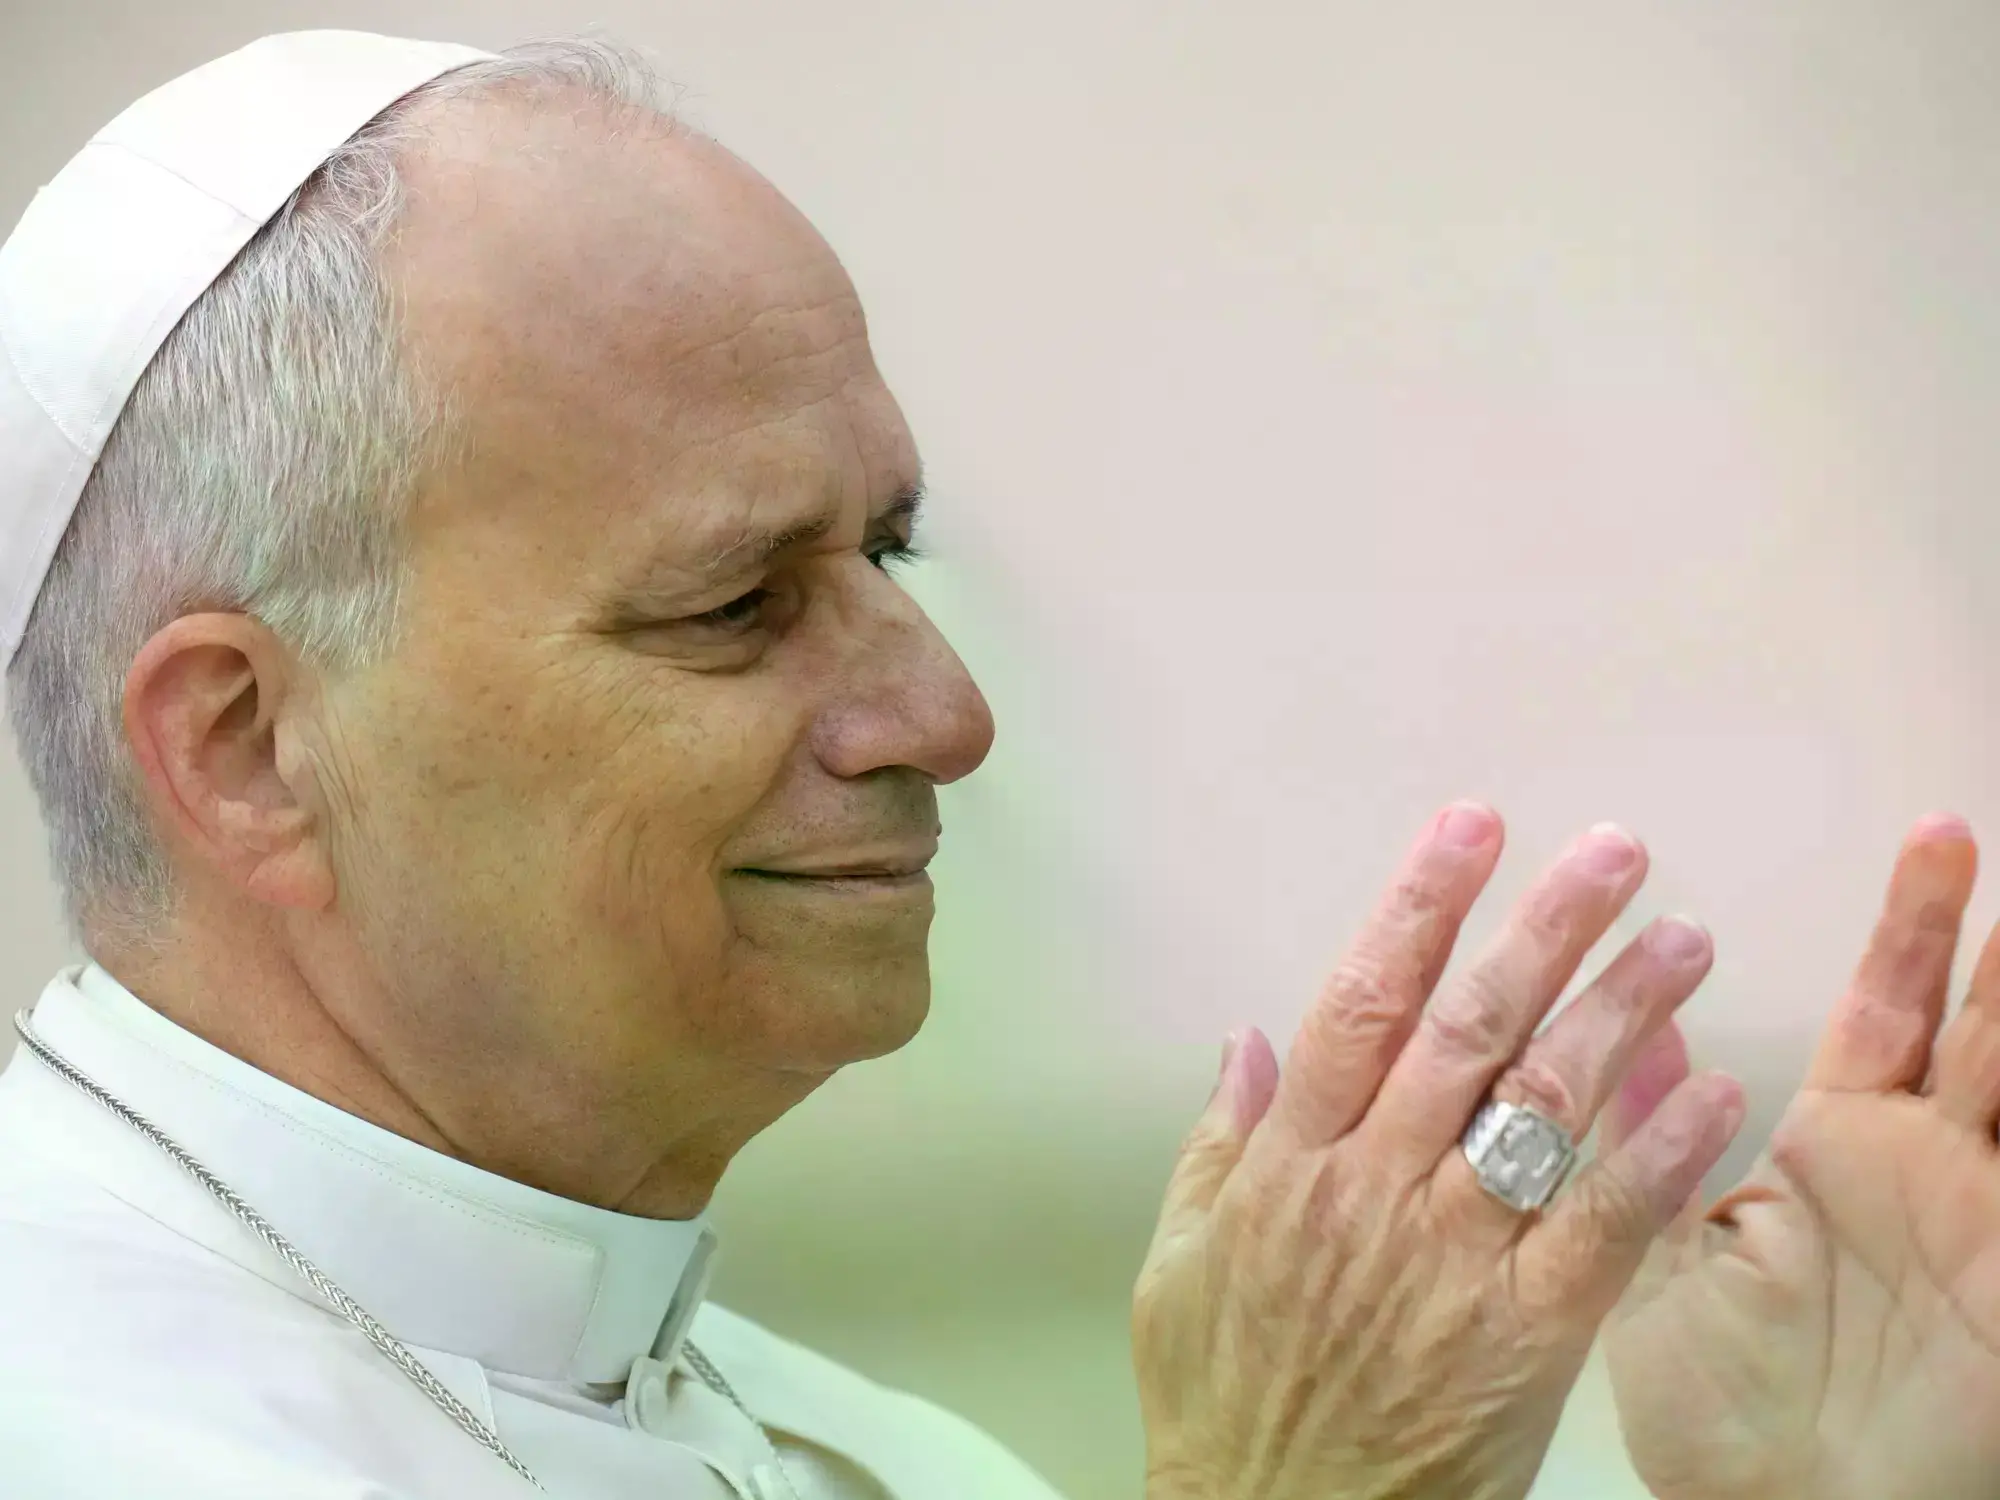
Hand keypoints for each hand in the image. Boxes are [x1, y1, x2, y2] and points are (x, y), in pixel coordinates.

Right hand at [1133, 804, 1744, 1499]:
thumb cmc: (1225, 1403)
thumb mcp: (1178, 1267)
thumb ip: (1217, 1147)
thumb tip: (1247, 1042)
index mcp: (1292, 1165)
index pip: (1359, 1004)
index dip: (1418, 907)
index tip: (1469, 830)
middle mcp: (1375, 1189)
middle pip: (1468, 1031)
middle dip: (1543, 928)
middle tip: (1612, 854)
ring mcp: (1453, 1258)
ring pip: (1542, 1106)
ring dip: (1618, 1010)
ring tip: (1680, 936)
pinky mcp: (1524, 1333)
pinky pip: (1602, 1228)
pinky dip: (1657, 1154)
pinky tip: (1709, 1088)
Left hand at [1606, 815, 1999, 1499]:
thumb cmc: (1720, 1409)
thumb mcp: (1661, 1259)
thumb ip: (1647, 1145)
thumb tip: (1625, 1040)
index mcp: (1832, 1150)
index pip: (1877, 1011)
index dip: (1906, 932)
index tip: (1932, 841)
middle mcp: (1913, 1166)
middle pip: (1955, 1021)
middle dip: (1966, 933)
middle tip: (1961, 833)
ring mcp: (1975, 1211)